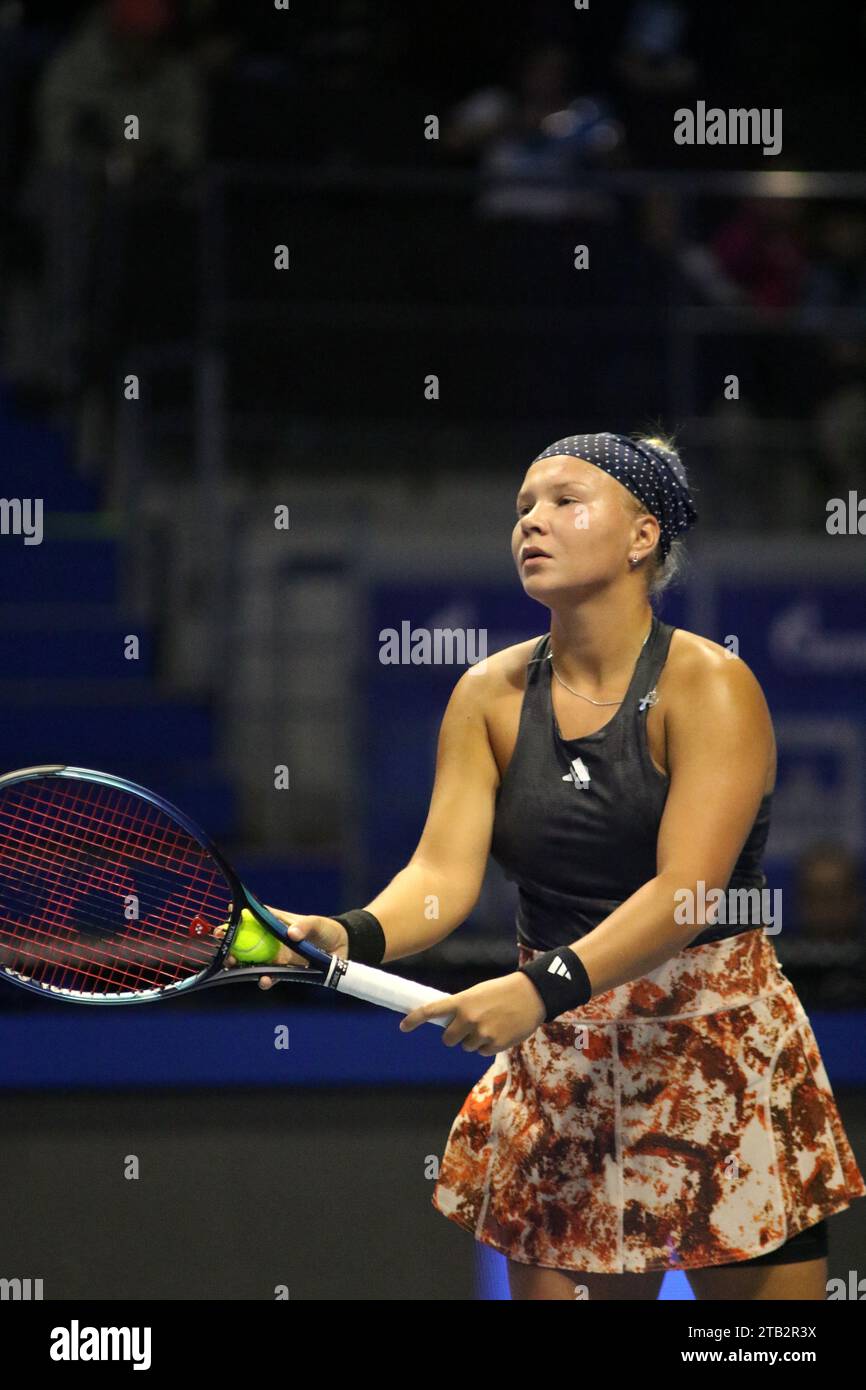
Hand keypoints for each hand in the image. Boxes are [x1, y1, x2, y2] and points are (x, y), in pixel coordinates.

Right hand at [216, 911, 348, 990]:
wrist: (342, 948)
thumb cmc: (326, 928)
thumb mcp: (316, 923)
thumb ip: (304, 926)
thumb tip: (292, 934)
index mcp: (275, 923)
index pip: (250, 920)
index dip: (234, 922)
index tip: (222, 926)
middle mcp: (272, 940)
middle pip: (246, 943)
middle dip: (231, 947)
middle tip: (223, 952)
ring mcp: (277, 956)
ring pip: (254, 962)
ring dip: (242, 965)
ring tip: (233, 966)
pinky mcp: (286, 971)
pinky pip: (271, 976)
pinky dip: (265, 979)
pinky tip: (263, 980)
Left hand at [399, 972, 546, 1054]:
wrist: (532, 994)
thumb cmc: (502, 991)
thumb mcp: (478, 993)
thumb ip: (462, 1007)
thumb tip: (448, 1023)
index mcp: (462, 1001)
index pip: (431, 1010)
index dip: (414, 1019)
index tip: (402, 1026)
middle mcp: (468, 1018)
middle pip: (448, 1039)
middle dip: (454, 1036)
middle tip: (467, 1026)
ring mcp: (481, 1033)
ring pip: (466, 1046)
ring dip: (474, 1040)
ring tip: (491, 1024)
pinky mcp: (495, 1045)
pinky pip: (482, 1051)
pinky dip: (488, 1045)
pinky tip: (500, 1031)